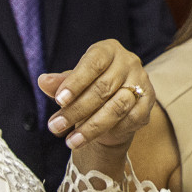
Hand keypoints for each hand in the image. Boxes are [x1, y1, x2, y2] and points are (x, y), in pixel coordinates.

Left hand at [38, 41, 153, 153]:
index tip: (59, 100)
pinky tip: (93, 139)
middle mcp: (129, 63)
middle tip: (55, 126)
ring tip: (71, 141)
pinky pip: (130, 120)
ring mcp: (141, 83)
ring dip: (91, 127)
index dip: (76, 82)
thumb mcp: (74, 82)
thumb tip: (43, 81)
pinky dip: (111, 131)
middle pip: (103, 88)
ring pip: (117, 107)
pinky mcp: (148, 104)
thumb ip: (61, 82)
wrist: (115, 103)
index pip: (94, 63)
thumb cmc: (90, 86)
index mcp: (109, 50)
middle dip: (77, 110)